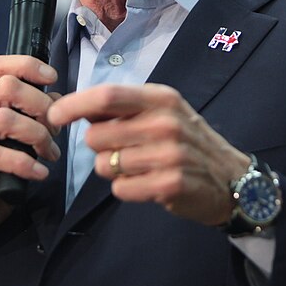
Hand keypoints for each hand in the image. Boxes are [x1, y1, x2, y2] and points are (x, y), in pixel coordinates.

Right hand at [0, 55, 60, 282]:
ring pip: (3, 119)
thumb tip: (57, 102)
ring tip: (52, 157)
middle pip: (7, 87)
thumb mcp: (18, 153)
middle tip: (58, 132)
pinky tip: (40, 174)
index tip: (52, 78)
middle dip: (42, 106)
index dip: (25, 64)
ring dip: (38, 136)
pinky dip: (24, 163)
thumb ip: (32, 127)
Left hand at [47, 84, 246, 225]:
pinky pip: (120, 188)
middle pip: (97, 135)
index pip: (106, 96)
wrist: (231, 180)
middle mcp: (166, 122)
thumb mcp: (161, 113)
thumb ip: (122, 109)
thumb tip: (72, 105)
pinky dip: (126, 189)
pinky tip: (146, 184)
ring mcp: (170, 154)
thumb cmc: (187, 142)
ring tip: (139, 168)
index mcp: (161, 98)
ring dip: (112, 170)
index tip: (53, 116)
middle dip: (98, 147)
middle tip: (122, 150)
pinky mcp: (170, 184)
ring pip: (105, 164)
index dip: (73, 105)